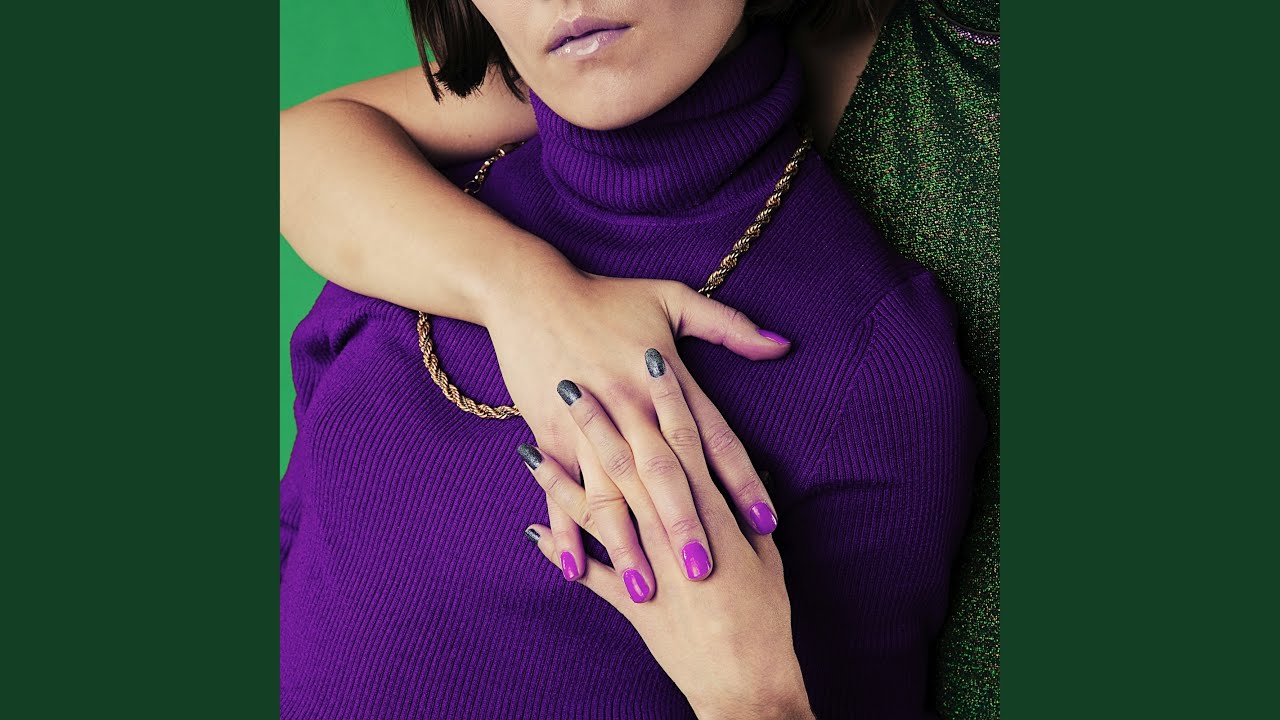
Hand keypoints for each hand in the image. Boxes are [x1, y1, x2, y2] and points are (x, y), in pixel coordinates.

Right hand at [489, 264, 790, 598]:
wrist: (529, 292)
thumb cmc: (605, 296)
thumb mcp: (672, 299)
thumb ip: (730, 326)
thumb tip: (782, 345)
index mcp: (666, 383)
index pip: (713, 439)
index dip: (741, 481)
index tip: (765, 522)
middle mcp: (629, 410)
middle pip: (663, 476)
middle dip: (683, 527)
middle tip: (705, 574)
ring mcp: (586, 428)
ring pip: (610, 495)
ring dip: (627, 544)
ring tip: (646, 589)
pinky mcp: (550, 436)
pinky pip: (560, 492)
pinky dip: (564, 530)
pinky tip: (574, 570)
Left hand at [520, 353, 813, 718]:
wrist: (743, 682)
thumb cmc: (763, 620)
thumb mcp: (765, 557)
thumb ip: (742, 511)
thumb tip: (740, 471)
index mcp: (710, 514)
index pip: (685, 439)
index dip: (666, 396)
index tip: (648, 356)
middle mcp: (670, 531)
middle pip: (630, 461)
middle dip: (603, 419)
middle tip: (574, 381)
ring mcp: (643, 565)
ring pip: (596, 509)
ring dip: (564, 476)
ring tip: (530, 443)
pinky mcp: (626, 602)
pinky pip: (584, 570)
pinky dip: (560, 549)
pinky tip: (530, 527)